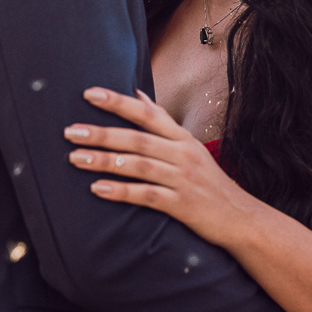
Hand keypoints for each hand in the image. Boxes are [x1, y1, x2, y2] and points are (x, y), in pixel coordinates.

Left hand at [64, 86, 251, 245]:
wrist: (241, 217)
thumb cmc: (209, 181)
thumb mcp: (189, 146)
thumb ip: (163, 122)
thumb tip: (138, 95)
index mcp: (181, 138)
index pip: (147, 113)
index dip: (118, 102)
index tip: (89, 93)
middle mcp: (182, 154)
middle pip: (137, 139)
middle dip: (101, 133)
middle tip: (70, 131)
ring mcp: (182, 180)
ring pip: (138, 166)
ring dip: (103, 161)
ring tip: (74, 158)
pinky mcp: (181, 205)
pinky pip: (146, 196)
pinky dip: (121, 191)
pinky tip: (97, 189)